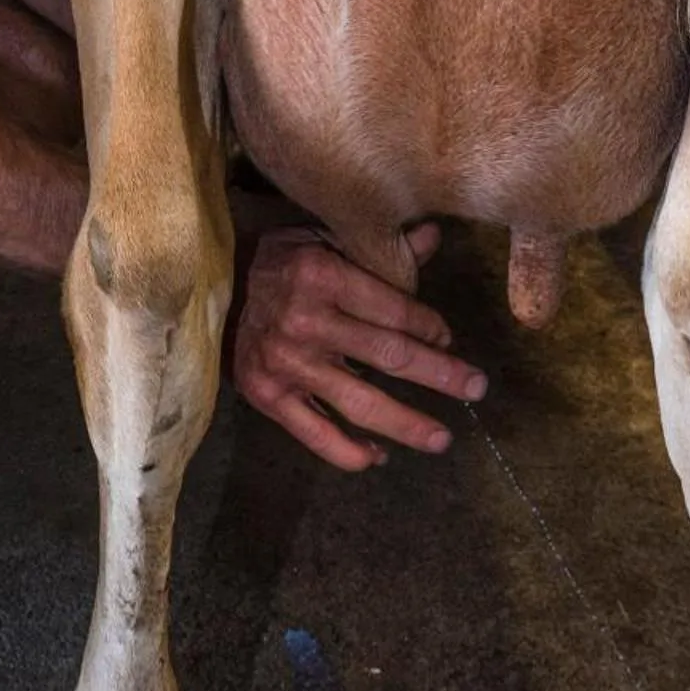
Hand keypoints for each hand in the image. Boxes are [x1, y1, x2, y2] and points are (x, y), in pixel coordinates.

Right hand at [231, 222, 487, 471]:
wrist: (211, 287)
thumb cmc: (279, 261)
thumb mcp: (323, 238)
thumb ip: (378, 247)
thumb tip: (434, 234)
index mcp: (322, 275)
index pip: (394, 309)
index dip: (431, 327)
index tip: (450, 339)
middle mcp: (304, 321)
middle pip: (388, 356)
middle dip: (441, 374)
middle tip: (477, 387)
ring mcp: (285, 364)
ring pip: (360, 402)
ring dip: (407, 424)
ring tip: (441, 438)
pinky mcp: (267, 396)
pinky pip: (316, 435)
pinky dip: (350, 451)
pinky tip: (379, 456)